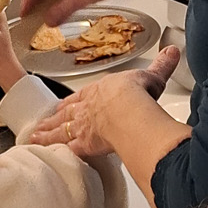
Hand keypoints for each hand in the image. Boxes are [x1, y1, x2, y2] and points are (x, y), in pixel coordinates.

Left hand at [29, 48, 179, 157]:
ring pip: (61, 131)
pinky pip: (67, 149)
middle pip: (67, 114)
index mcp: (100, 91)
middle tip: (42, 123)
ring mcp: (83, 126)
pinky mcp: (84, 144)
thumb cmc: (137, 94)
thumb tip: (172, 51)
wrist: (129, 109)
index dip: (74, 102)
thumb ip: (161, 66)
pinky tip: (47, 155)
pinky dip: (56, 152)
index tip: (66, 105)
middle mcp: (88, 108)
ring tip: (35, 138)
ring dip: (48, 134)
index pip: (83, 96)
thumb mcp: (151, 77)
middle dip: (54, 118)